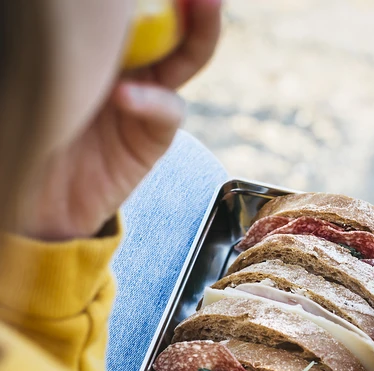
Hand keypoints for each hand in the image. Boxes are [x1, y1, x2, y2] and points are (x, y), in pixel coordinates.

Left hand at [19, 0, 221, 240]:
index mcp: (99, 44)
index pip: (135, 11)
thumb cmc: (24, 130)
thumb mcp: (45, 74)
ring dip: (199, 33)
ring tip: (204, 5)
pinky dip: (154, 101)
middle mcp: (126, 64)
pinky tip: (124, 96)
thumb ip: (74, 45)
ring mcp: (145, 99)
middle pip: (169, 25)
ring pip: (185, 59)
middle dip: (189, 5)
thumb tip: (85, 12)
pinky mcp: (153, 138)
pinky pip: (169, 112)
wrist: (36, 200)